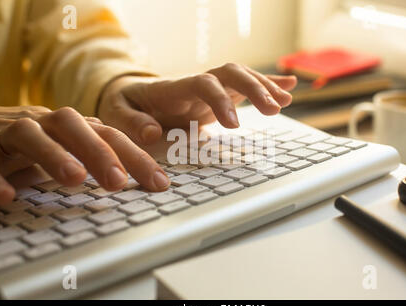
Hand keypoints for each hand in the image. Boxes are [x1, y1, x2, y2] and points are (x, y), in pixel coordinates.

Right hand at [0, 106, 169, 204]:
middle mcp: (43, 124)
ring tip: (74, 179)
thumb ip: (94, 157)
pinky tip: (8, 197)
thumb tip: (139, 178)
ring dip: (54, 155)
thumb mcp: (66, 148)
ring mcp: (9, 132)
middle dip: (99, 152)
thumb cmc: (30, 145)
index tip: (160, 184)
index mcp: (70, 128)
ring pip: (31, 134)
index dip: (136, 157)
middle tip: (117, 181)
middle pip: (75, 126)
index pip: (109, 136)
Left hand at [97, 63, 296, 146]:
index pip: (203, 84)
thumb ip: (132, 122)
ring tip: (285, 102)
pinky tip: (288, 88)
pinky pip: (244, 86)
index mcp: (173, 87)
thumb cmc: (125, 104)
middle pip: (230, 73)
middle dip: (254, 88)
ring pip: (241, 77)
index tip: (234, 124)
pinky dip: (267, 85)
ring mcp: (209, 87)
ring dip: (265, 87)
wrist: (131, 94)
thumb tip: (153, 132)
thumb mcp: (117, 113)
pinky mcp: (217, 95)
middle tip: (272, 110)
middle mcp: (196, 82)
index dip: (220, 100)